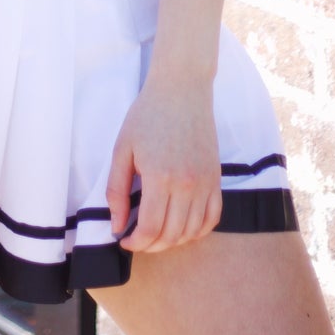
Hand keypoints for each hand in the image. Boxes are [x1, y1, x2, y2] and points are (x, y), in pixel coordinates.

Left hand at [106, 79, 222, 253]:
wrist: (182, 89)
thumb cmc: (148, 115)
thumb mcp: (123, 149)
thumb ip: (117, 190)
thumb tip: (117, 225)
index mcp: (161, 177)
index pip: (151, 228)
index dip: (135, 242)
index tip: (124, 239)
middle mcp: (188, 185)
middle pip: (172, 235)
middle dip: (151, 245)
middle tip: (137, 239)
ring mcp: (206, 183)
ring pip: (192, 231)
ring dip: (172, 241)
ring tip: (156, 234)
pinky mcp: (216, 178)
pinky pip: (212, 217)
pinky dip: (197, 230)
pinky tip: (182, 228)